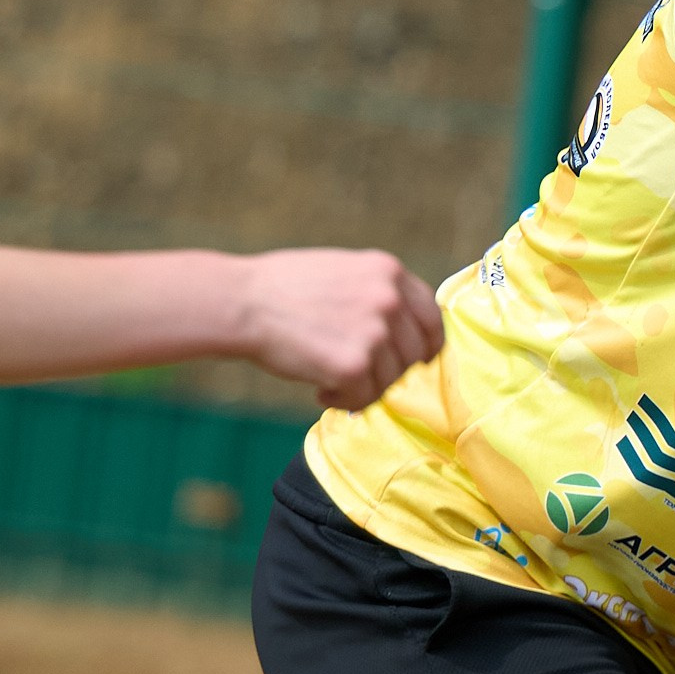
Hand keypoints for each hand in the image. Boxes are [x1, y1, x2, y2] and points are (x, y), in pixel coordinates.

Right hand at [238, 249, 444, 410]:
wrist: (242, 303)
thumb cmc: (283, 289)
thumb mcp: (344, 271)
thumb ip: (379, 293)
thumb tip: (406, 330)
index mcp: (389, 271)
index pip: (432, 315)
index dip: (428, 342)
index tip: (419, 359)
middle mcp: (389, 298)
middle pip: (416, 352)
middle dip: (392, 370)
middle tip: (360, 374)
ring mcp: (374, 332)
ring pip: (392, 379)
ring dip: (364, 387)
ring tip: (329, 380)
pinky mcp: (353, 365)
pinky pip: (366, 399)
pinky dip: (345, 403)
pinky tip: (320, 391)